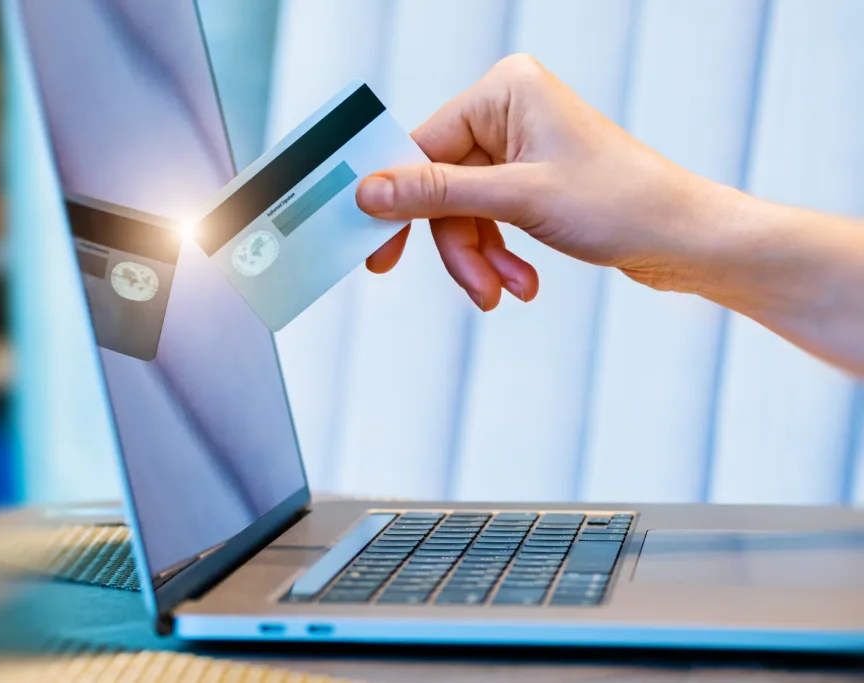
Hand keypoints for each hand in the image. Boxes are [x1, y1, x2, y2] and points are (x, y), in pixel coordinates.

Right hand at [357, 54, 720, 310]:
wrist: (685, 239)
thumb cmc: (624, 203)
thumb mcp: (518, 200)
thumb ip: (437, 194)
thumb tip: (370, 192)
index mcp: (505, 91)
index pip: (422, 145)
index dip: (400, 201)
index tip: (379, 246)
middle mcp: (509, 111)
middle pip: (442, 186)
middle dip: (459, 244)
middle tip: (473, 286)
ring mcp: (520, 147)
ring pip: (463, 211)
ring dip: (481, 258)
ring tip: (507, 290)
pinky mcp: (530, 179)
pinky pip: (488, 219)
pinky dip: (498, 255)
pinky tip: (522, 281)